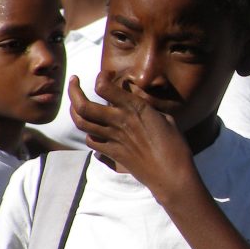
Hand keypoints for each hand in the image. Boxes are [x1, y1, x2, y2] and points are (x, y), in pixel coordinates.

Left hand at [68, 74, 196, 199]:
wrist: (170, 174)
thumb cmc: (175, 144)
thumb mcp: (166, 117)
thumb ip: (147, 105)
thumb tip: (135, 94)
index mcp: (134, 109)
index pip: (104, 87)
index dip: (101, 77)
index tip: (107, 74)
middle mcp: (119, 122)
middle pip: (83, 105)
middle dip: (74, 90)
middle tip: (74, 81)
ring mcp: (113, 138)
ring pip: (81, 122)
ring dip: (74, 110)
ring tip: (76, 102)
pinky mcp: (112, 153)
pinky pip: (91, 141)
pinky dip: (87, 132)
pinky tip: (91, 127)